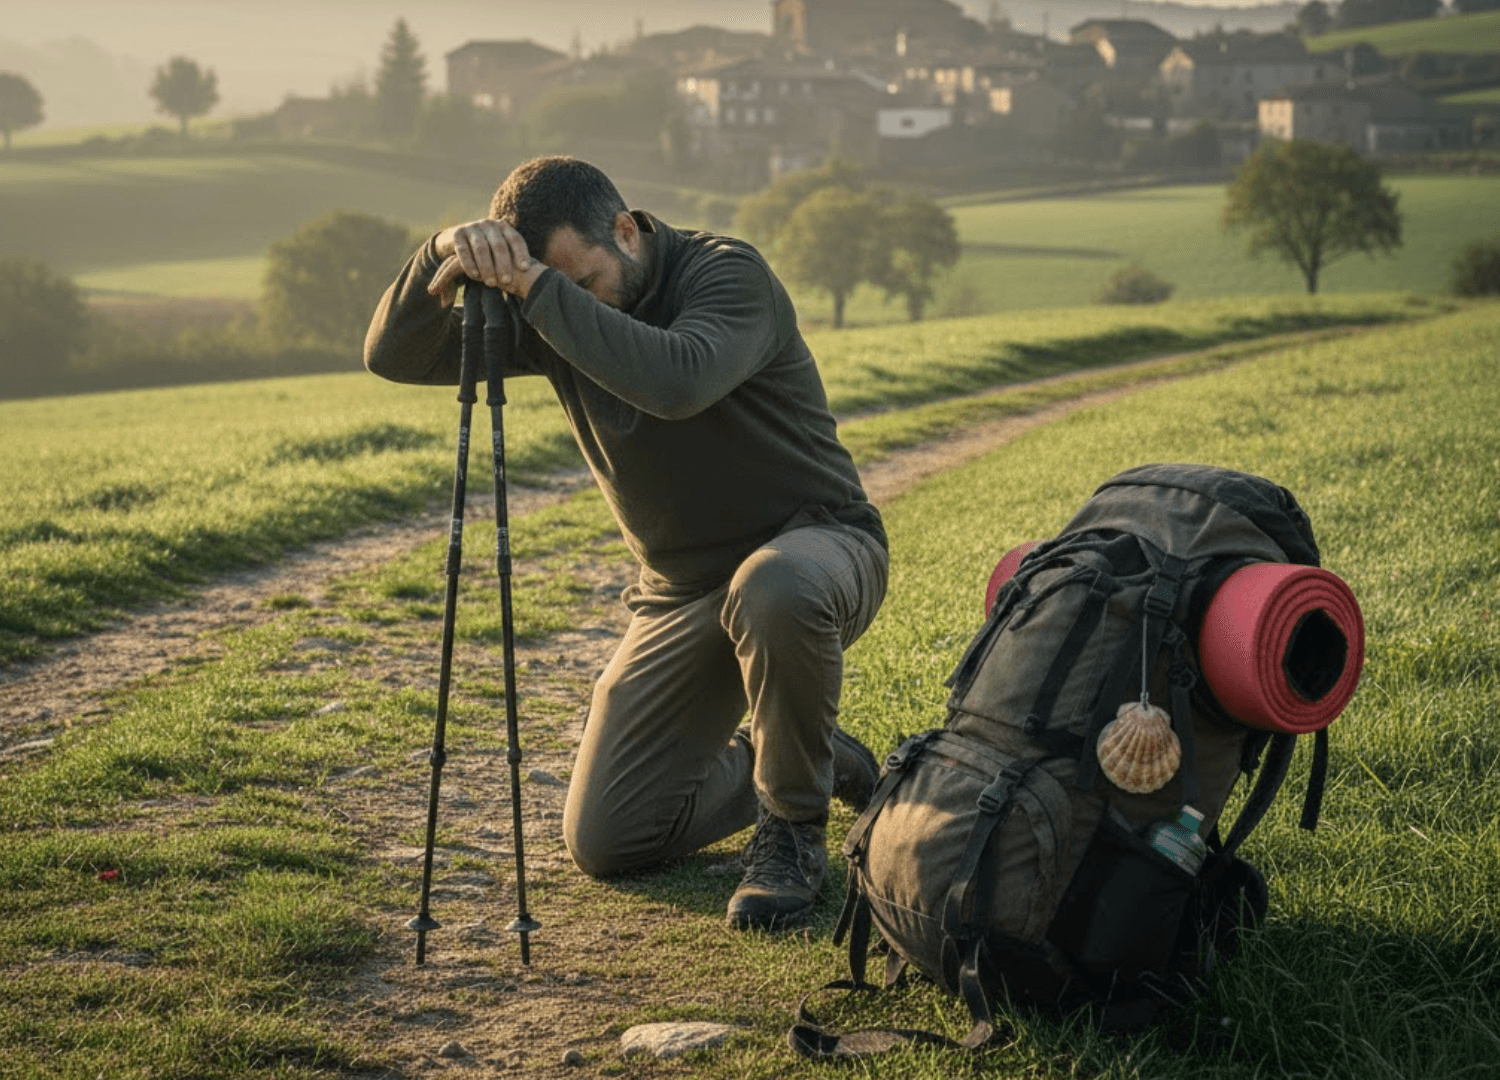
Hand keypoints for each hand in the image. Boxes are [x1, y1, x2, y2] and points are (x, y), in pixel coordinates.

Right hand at [428, 218, 544, 305]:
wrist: (456, 240)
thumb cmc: (486, 250)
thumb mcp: (499, 250)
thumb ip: (512, 256)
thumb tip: (534, 272)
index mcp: (503, 227)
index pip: (516, 239)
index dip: (521, 253)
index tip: (525, 269)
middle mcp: (489, 224)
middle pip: (499, 244)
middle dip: (503, 264)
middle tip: (506, 282)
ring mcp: (472, 227)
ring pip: (481, 247)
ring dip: (487, 267)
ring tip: (491, 283)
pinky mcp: (457, 234)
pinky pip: (463, 250)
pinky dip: (469, 263)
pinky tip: (474, 276)